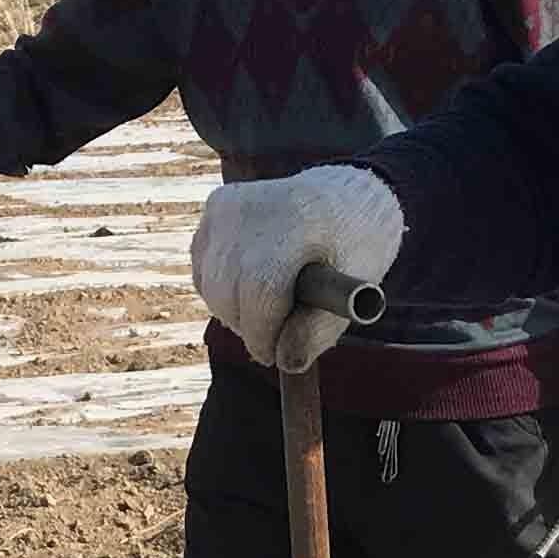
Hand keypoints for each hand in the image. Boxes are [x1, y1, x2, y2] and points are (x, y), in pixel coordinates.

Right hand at [189, 164, 405, 367]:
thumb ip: (319, 332)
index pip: (260, 292)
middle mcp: (254, 207)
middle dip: (247, 327)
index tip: (273, 356)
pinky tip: (250, 284)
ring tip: (266, 309)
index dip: (263, 335)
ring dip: (232, 311)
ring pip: (210, 284)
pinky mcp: (216, 206)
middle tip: (270, 338)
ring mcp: (230, 204)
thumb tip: (284, 361)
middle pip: (228, 291)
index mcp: (297, 222)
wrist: (345, 196)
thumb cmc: (354, 249)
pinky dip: (221, 288)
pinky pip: (204, 268)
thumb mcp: (355, 290)